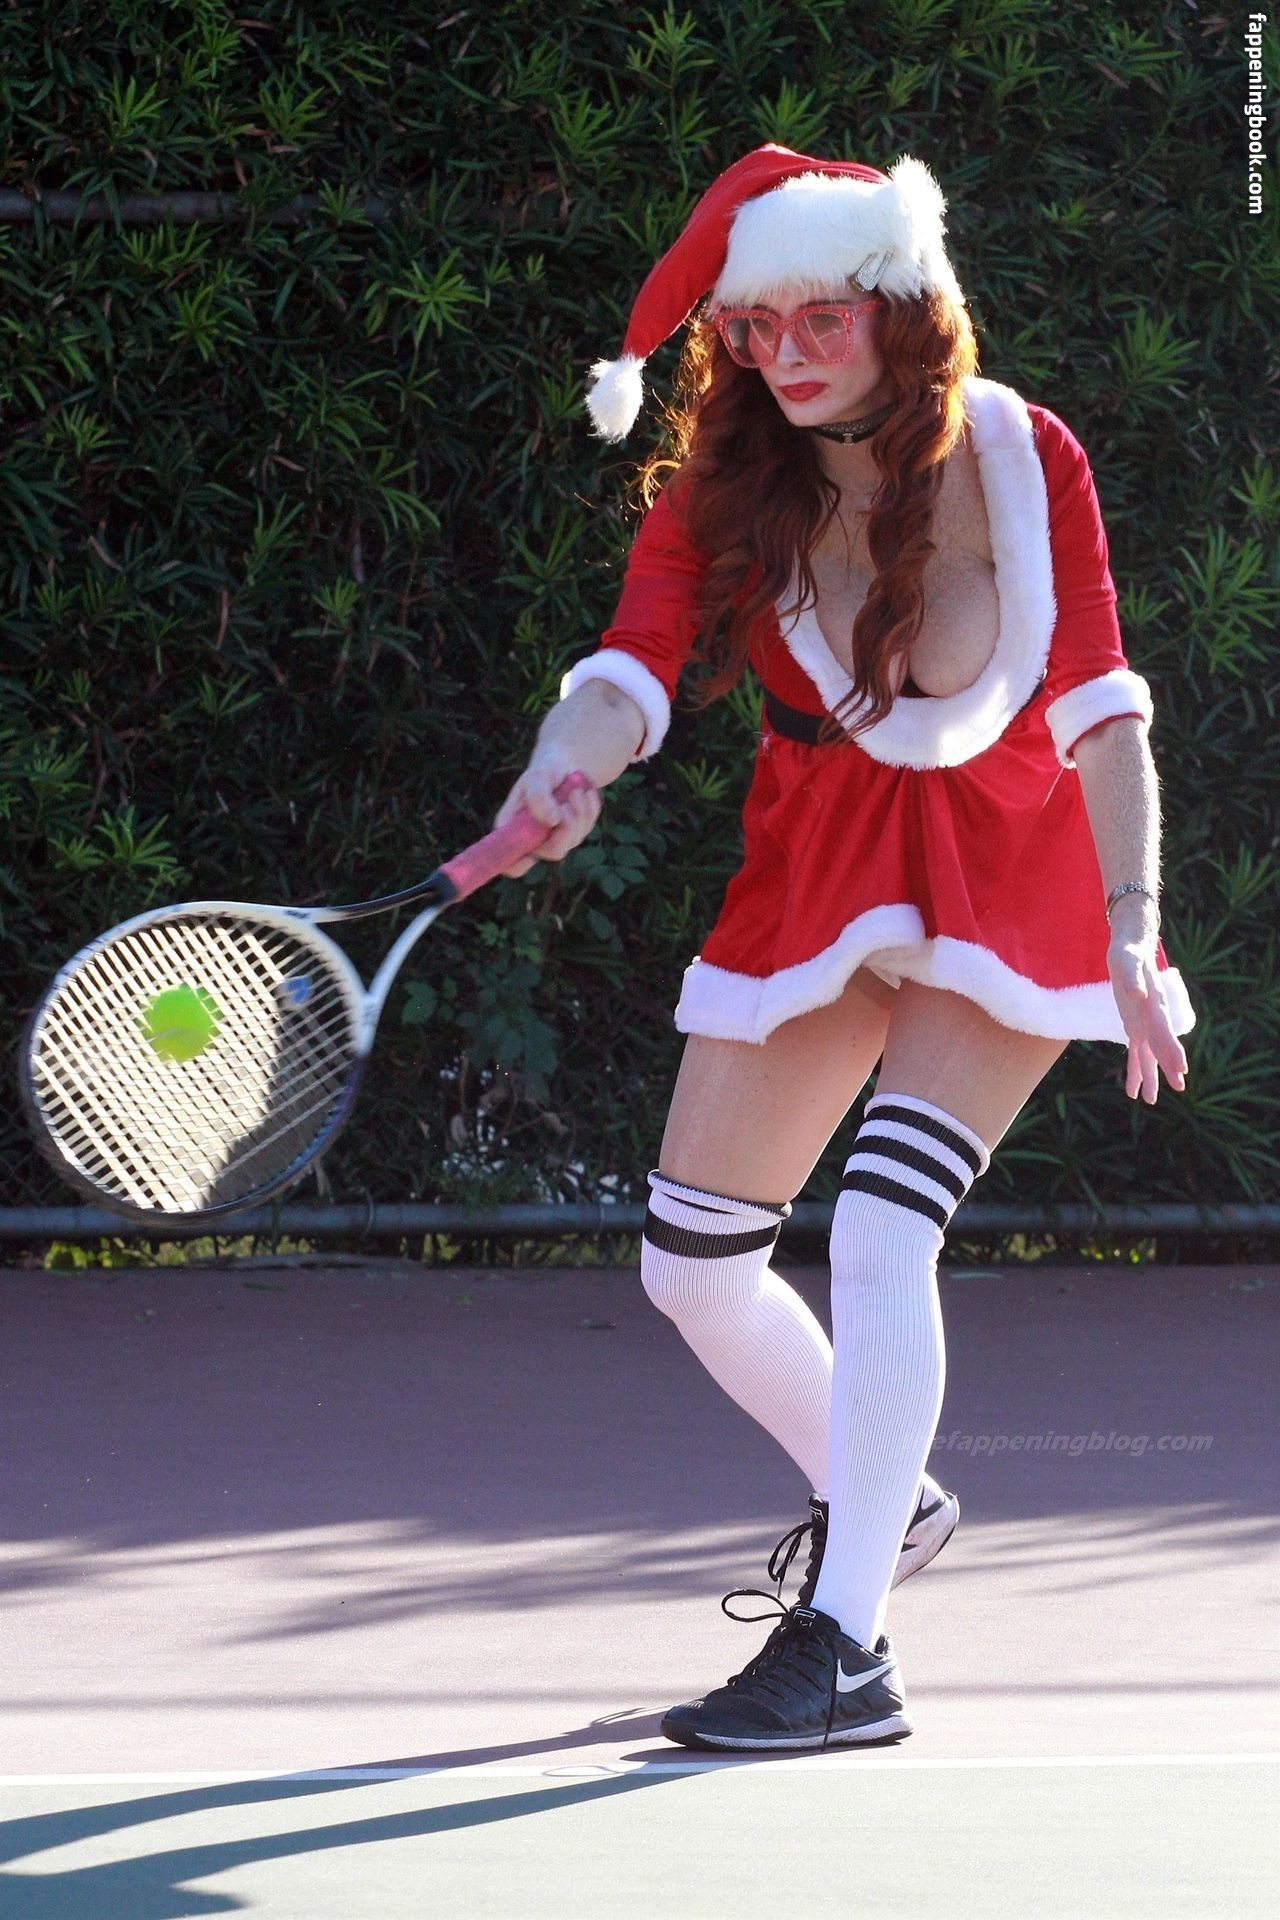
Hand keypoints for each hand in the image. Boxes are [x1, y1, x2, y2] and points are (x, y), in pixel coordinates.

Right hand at [491, 755, 602, 877]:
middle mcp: (534, 840)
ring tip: (576, 790)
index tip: (533, 848)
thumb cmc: (543, 770)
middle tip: (566, 804)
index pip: (512, 864)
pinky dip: (590, 808)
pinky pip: (587, 827)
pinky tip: (585, 793)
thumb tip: (553, 821)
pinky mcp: (574, 833)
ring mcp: (556, 838)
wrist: (562, 764)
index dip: (519, 864)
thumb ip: (538, 797)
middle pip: (553, 853)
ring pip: (573, 839)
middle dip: (566, 827)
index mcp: (513, 831)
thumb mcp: (537, 776)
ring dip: (579, 812)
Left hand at [1106, 917, 1188, 1103]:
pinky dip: (1135, 1071)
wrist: (1132, 949)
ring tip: (1152, 1100)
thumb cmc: (1129, 955)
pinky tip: (1133, 1091)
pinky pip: (1136, 1053)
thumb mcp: (1127, 962)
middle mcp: (1152, 1018)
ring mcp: (1144, 1025)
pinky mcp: (1133, 1027)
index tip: (1181, 1067)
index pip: (1164, 1031)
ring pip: (1149, 1056)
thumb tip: (1138, 991)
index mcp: (1154, 1006)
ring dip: (1151, 1077)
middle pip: (1161, 1046)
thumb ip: (1133, 977)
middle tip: (1180, 1087)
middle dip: (1169, 1067)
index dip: (1172, 1049)